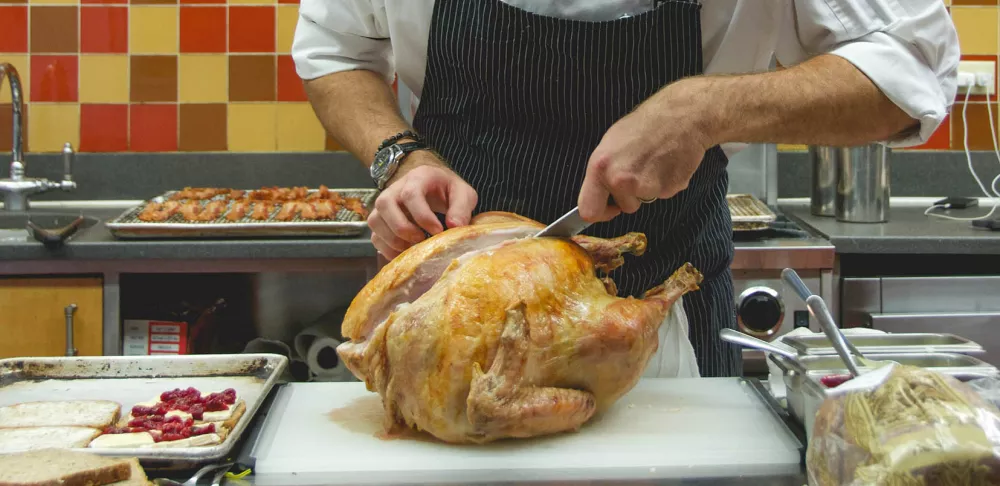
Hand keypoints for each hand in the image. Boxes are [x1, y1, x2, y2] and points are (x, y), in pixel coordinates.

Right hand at [367, 152, 477, 258]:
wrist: (434, 187)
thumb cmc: (448, 190)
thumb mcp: (463, 194)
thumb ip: (462, 208)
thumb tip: (455, 227)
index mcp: (417, 178)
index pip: (411, 194)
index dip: (422, 216)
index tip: (438, 231)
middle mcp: (395, 189)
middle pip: (385, 205)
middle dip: (403, 228)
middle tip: (422, 240)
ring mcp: (384, 205)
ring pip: (375, 221)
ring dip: (393, 240)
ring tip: (413, 248)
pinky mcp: (380, 221)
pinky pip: (375, 237)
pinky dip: (387, 249)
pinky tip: (406, 253)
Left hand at [578, 78, 718, 221]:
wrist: (681, 116)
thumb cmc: (645, 125)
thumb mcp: (609, 145)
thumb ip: (602, 174)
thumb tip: (598, 197)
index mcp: (601, 168)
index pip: (589, 211)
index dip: (600, 213)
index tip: (608, 207)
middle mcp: (621, 181)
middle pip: (624, 207)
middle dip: (630, 196)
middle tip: (639, 170)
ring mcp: (646, 187)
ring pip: (644, 200)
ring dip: (649, 188)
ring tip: (653, 162)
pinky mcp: (669, 189)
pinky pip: (663, 194)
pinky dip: (666, 182)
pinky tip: (667, 163)